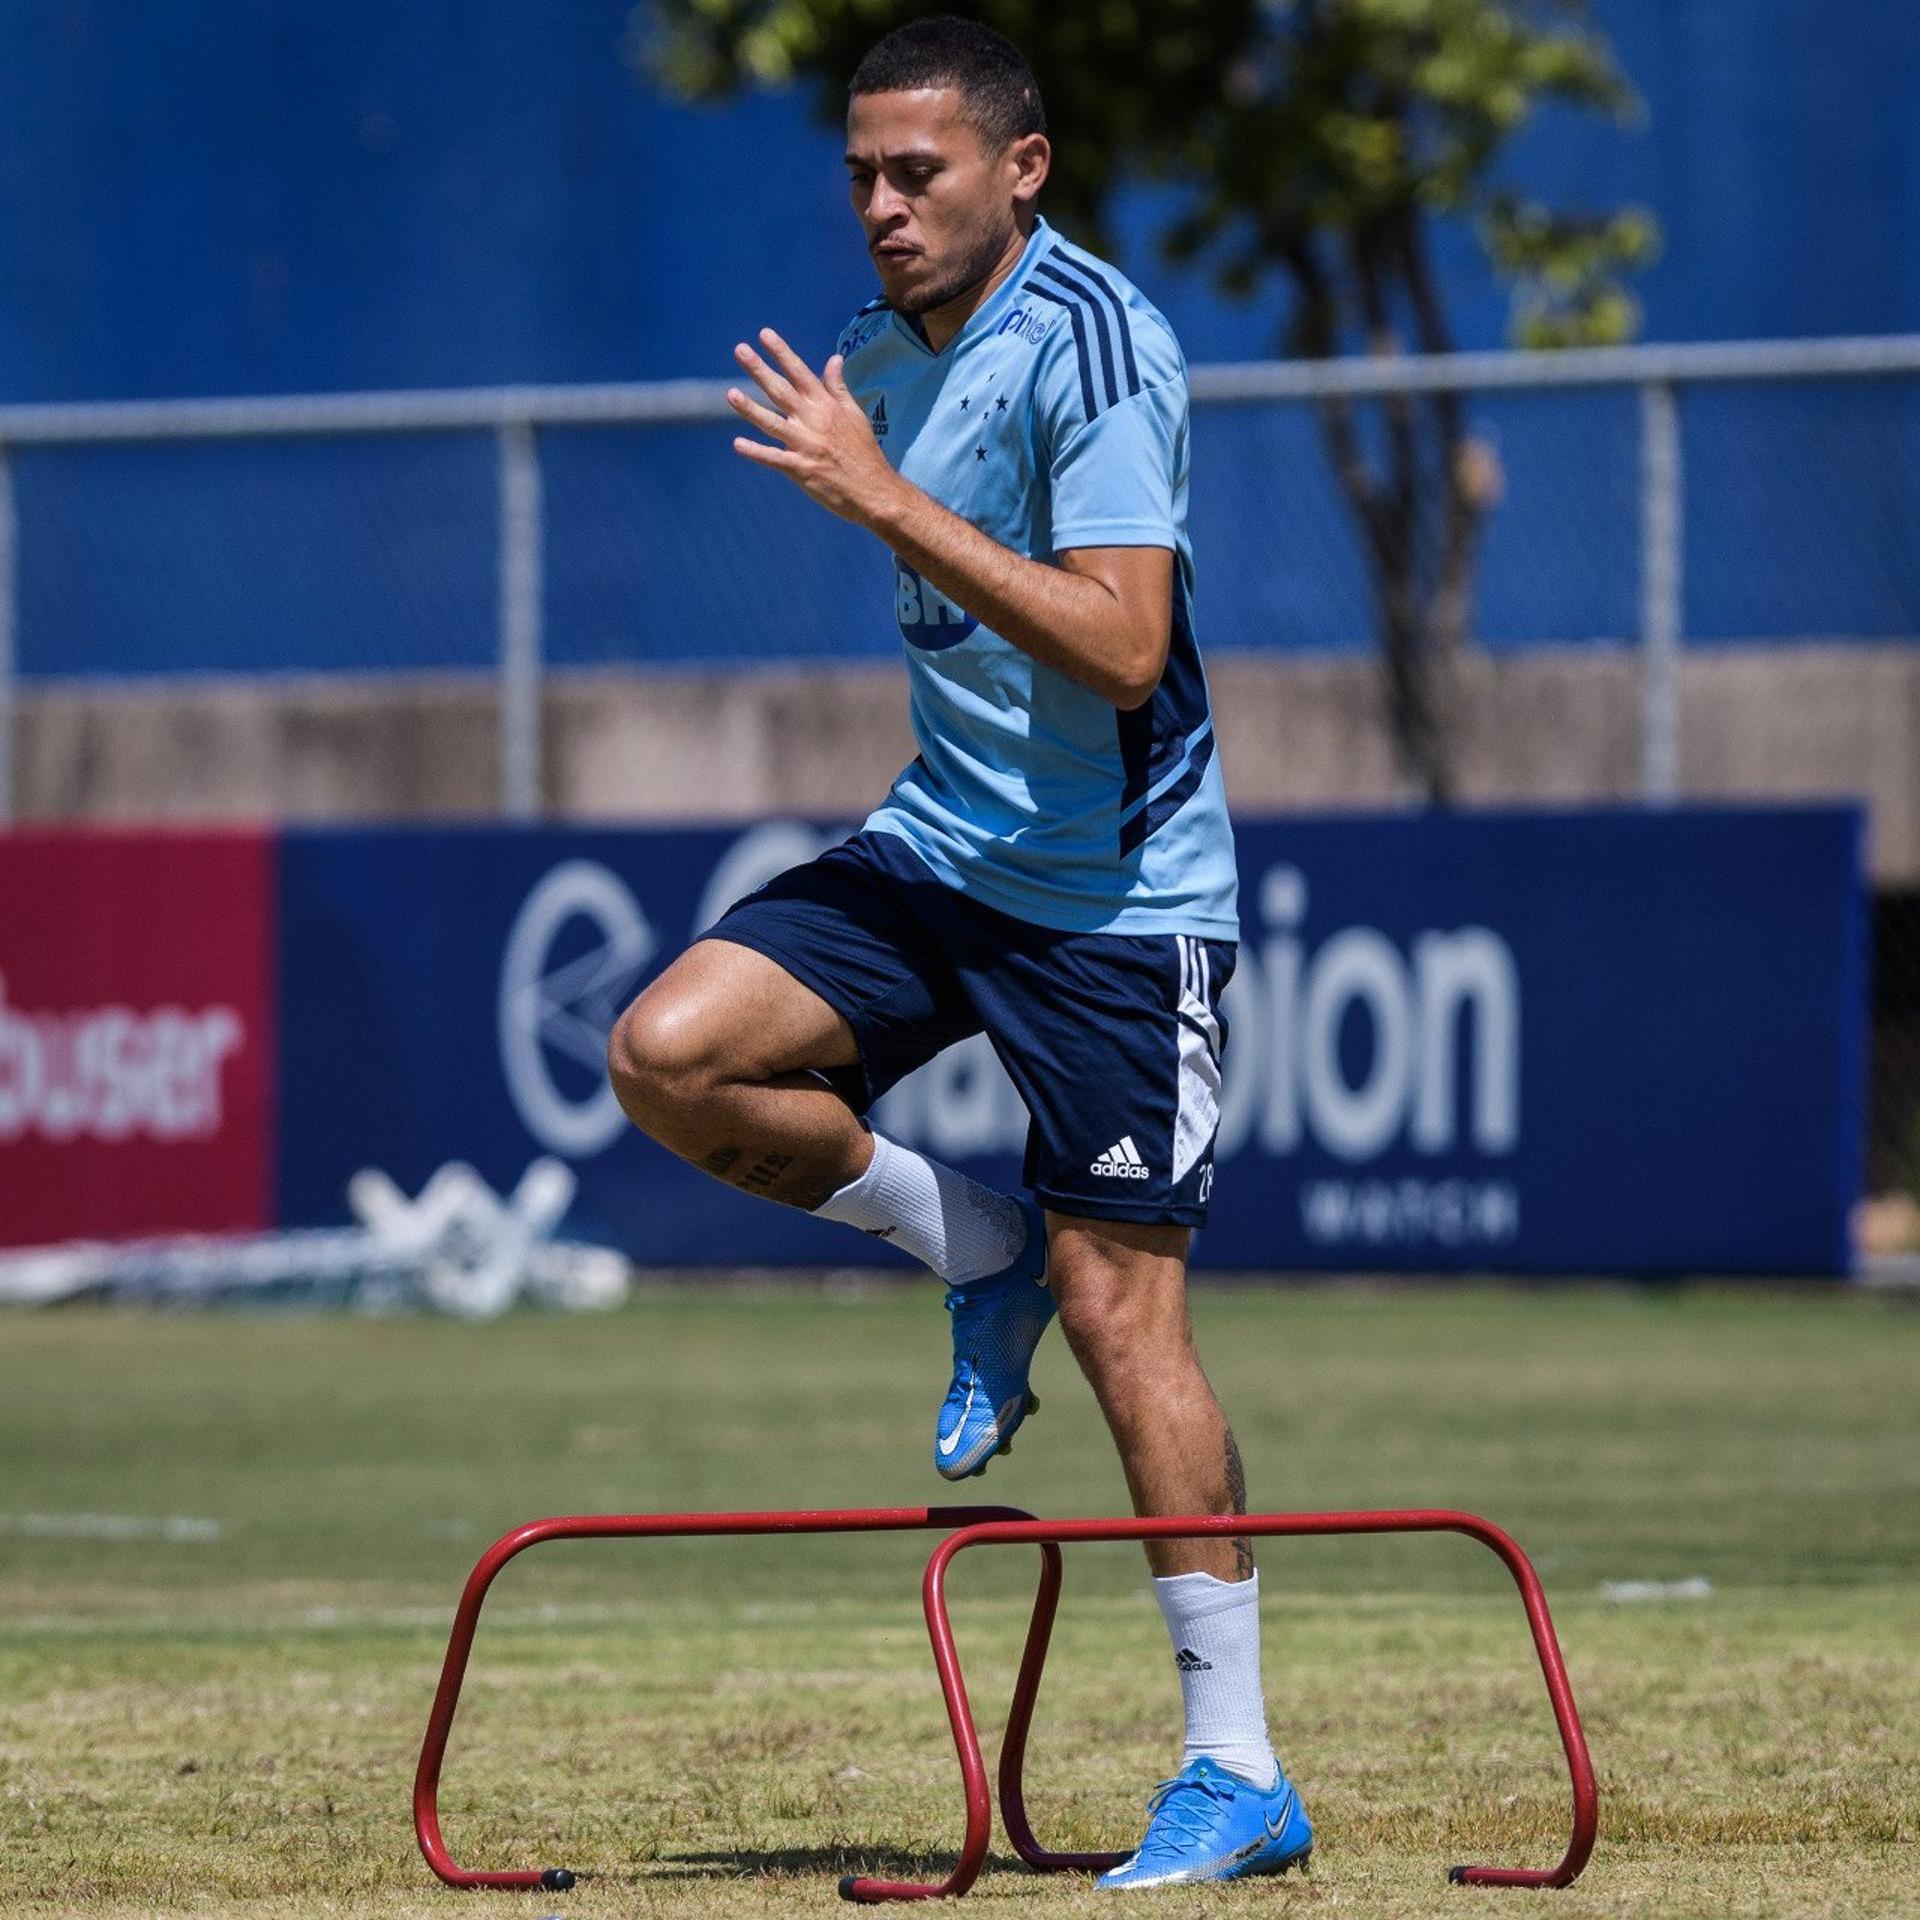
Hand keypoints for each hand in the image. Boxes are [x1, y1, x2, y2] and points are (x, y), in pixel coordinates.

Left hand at [727, 328, 901, 526]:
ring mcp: (806, 445)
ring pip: (772, 423)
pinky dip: (756, 452)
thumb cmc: (864, 452)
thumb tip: (834, 358)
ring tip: (730, 394)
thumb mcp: (855, 414)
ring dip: (750, 409)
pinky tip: (738, 444)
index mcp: (826, 406)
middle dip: (760, 369)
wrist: (874, 491)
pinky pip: (774, 459)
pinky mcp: (801, 470)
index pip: (800, 372)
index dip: (782, 353)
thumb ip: (838, 387)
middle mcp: (814, 421)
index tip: (764, 334)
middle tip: (740, 350)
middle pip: (781, 391)